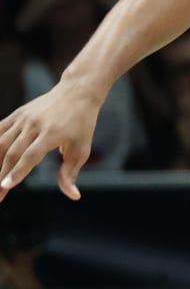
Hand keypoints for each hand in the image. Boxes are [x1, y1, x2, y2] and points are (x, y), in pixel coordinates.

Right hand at [0, 80, 104, 200]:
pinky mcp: (17, 114)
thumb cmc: (82, 124)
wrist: (76, 92)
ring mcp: (23, 118)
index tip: (6, 186)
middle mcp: (34, 125)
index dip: (18, 172)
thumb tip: (73, 196)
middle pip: (12, 153)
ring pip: (1, 142)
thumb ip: (71, 172)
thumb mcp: (82, 149)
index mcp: (52, 133)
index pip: (30, 156)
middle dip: (2, 175)